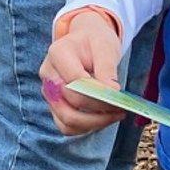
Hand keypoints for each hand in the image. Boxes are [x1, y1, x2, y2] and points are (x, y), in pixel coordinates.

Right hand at [39, 8, 123, 135]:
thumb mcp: (105, 46)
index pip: (75, 81)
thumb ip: (107, 68)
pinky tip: (103, 118)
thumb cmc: (95, 42)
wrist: (85, 41)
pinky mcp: (54, 106)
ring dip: (94, 123)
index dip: (98, 93)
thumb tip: (112, 93)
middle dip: (99, 110)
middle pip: (71, 103)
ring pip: (67, 121)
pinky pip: (66, 127)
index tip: (118, 96)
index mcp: (58, 53)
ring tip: (114, 115)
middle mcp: (48, 75)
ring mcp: (48, 93)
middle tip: (122, 108)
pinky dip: (86, 127)